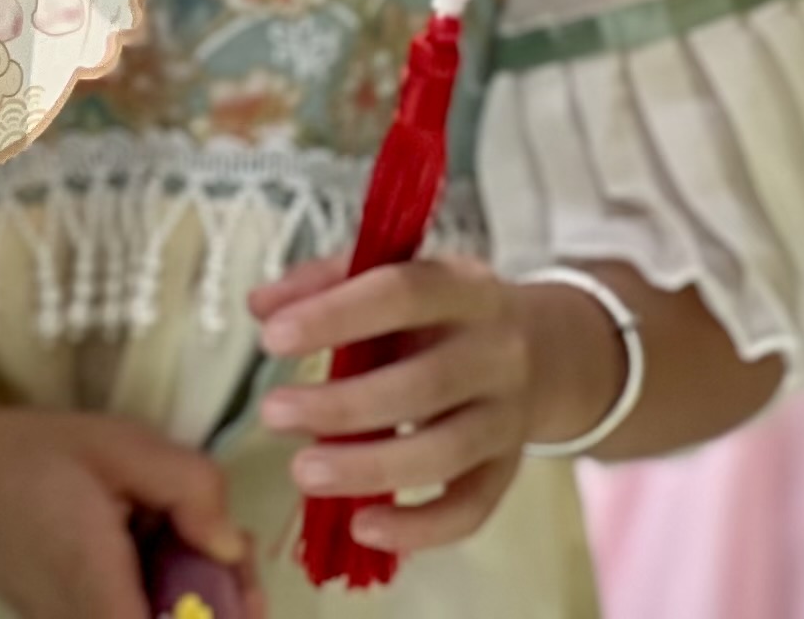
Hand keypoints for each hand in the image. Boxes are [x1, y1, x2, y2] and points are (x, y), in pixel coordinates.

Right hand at [0, 352, 244, 618]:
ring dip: (193, 598)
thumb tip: (231, 545)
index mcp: (105, 598)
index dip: (225, 617)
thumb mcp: (117, 445)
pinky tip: (154, 550)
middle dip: (223, 604)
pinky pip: (134, 615)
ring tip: (191, 540)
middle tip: (225, 547)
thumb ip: (190, 487)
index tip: (242, 582)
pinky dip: (160, 596)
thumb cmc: (28, 456)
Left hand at [249, 251, 622, 556]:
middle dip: (343, 405)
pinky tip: (361, 527)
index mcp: (462, 287)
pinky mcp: (508, 471)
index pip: (401, 294)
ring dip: (370, 467)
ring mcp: (507, 417)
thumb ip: (324, 283)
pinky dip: (420, 527)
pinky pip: (471, 509)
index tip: (271, 338)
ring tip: (302, 472)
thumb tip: (259, 306)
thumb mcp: (394, 276)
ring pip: (445, 452)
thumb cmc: (441, 312)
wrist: (545, 352)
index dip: (336, 315)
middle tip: (273, 414)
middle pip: (424, 384)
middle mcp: (495, 352)